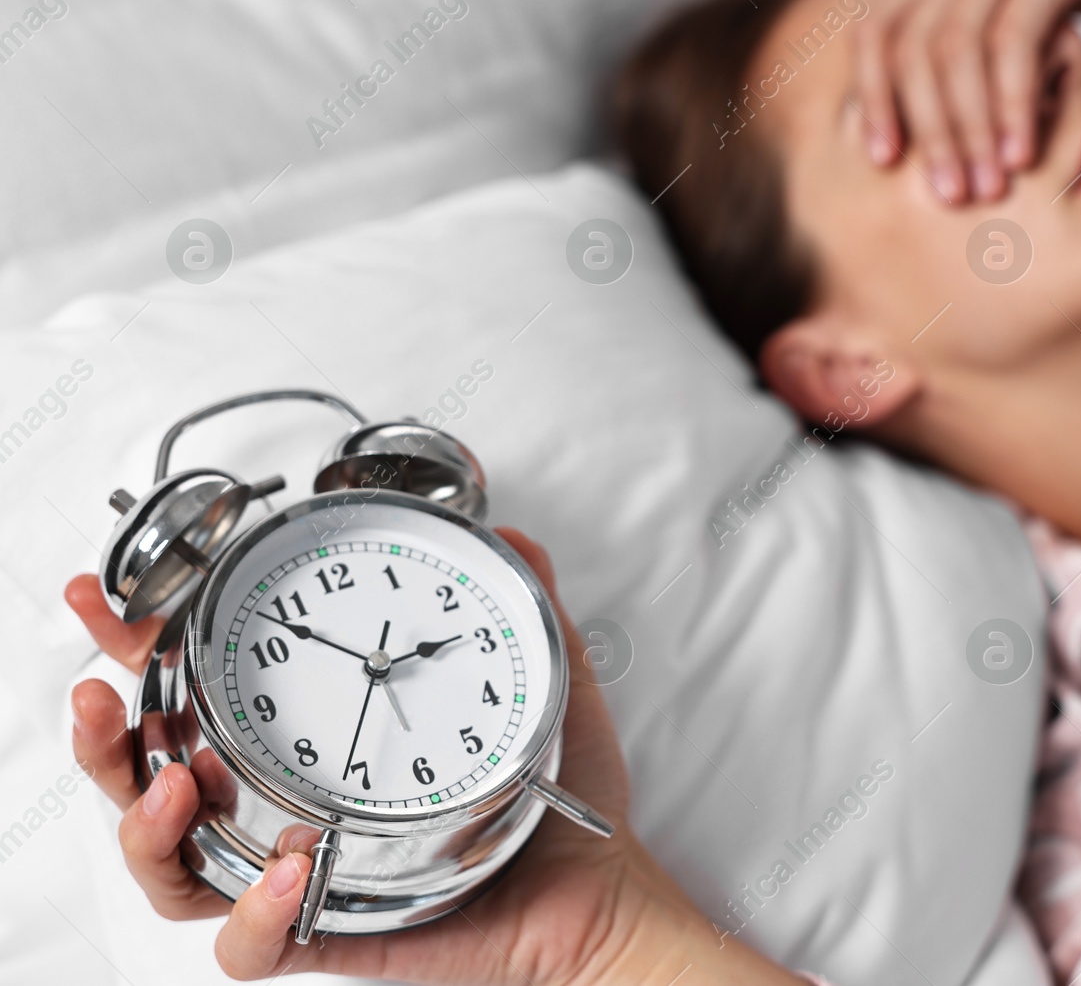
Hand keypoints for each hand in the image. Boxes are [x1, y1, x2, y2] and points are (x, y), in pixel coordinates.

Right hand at [66, 528, 804, 985]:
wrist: (594, 892)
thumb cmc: (555, 794)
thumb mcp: (537, 678)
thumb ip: (520, 600)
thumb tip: (511, 527)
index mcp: (305, 734)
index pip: (197, 685)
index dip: (135, 645)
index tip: (105, 600)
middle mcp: (282, 801)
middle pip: (146, 777)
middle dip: (100, 738)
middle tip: (96, 696)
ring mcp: (292, 869)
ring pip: (167, 869)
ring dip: (144, 826)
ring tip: (174, 788)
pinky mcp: (322, 932)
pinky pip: (247, 945)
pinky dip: (251, 912)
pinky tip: (286, 866)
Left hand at [854, 0, 1080, 202]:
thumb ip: (985, 3)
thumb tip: (914, 10)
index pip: (880, 26)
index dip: (873, 92)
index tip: (883, 159)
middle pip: (914, 47)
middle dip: (927, 130)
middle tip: (947, 194)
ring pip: (958, 49)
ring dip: (968, 128)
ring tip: (985, 187)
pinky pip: (1016, 39)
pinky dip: (1013, 102)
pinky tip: (1023, 151)